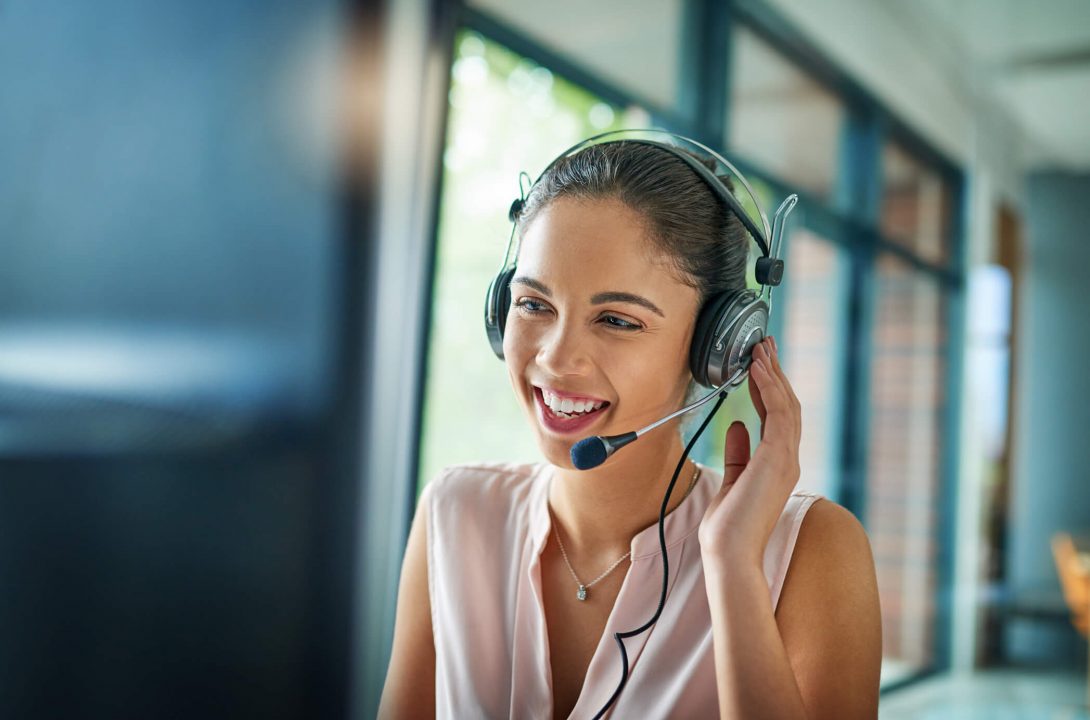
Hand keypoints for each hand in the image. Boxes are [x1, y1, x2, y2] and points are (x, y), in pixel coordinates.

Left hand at [698, 336, 801, 571]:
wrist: (729, 553)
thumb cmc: (728, 526)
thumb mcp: (732, 479)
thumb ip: (738, 452)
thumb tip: (738, 425)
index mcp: (777, 464)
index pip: (778, 416)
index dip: (769, 387)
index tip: (759, 363)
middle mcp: (787, 459)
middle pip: (786, 404)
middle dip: (775, 372)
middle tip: (764, 344)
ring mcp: (786, 458)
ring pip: (786, 404)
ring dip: (773, 374)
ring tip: (760, 348)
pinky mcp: (778, 459)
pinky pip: (778, 414)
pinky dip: (769, 388)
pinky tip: (758, 370)